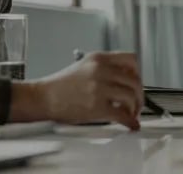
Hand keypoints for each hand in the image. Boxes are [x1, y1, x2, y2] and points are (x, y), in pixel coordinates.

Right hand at [9, 51, 143, 129]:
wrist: (43, 97)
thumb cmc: (60, 85)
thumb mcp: (84, 66)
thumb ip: (105, 68)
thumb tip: (125, 80)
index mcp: (99, 59)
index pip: (131, 59)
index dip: (138, 73)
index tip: (137, 82)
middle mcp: (101, 70)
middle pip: (134, 80)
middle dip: (139, 94)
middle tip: (137, 103)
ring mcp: (99, 88)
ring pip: (131, 96)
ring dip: (135, 108)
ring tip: (131, 113)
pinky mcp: (96, 107)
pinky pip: (122, 115)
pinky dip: (130, 122)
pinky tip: (131, 125)